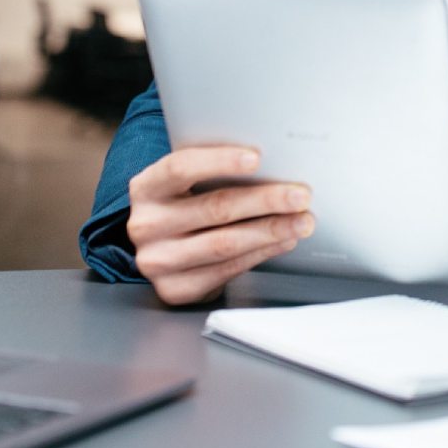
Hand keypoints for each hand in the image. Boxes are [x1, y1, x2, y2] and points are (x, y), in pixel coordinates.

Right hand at [126, 145, 315, 305]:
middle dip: (265, 200)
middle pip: (214, 208)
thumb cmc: (184, 206)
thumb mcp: (186, 184)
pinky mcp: (175, 289)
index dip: (219, 161)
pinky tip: (282, 241)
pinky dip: (260, 254)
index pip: (180, 167)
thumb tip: (273, 163)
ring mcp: (157, 261)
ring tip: (301, 221)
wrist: (162, 250)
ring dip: (271, 231)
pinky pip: (226, 270)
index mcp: (146, 187)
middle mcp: (146, 225)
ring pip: (225, 243)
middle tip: (300, 195)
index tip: (257, 158)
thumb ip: (214, 172)